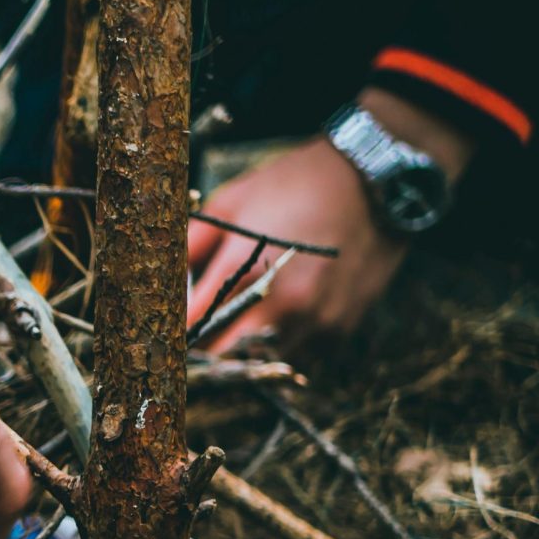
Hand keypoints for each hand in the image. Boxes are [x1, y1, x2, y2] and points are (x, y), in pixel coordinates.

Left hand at [186, 138, 403, 349]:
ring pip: (262, 359)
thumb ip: (190, 246)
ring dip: (244, 348)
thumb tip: (166, 282)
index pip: (194, 325)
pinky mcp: (340, 327)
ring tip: (236, 324)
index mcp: (245, 269)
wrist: (375, 179)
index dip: (175, 334)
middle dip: (207, 350)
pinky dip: (280, 341)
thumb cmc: (294, 185)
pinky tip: (278, 314)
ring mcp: (316, 319)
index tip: (163, 335)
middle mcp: (282, 303)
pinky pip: (298, 350)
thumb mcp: (230, 203)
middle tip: (193, 341)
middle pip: (227, 354)